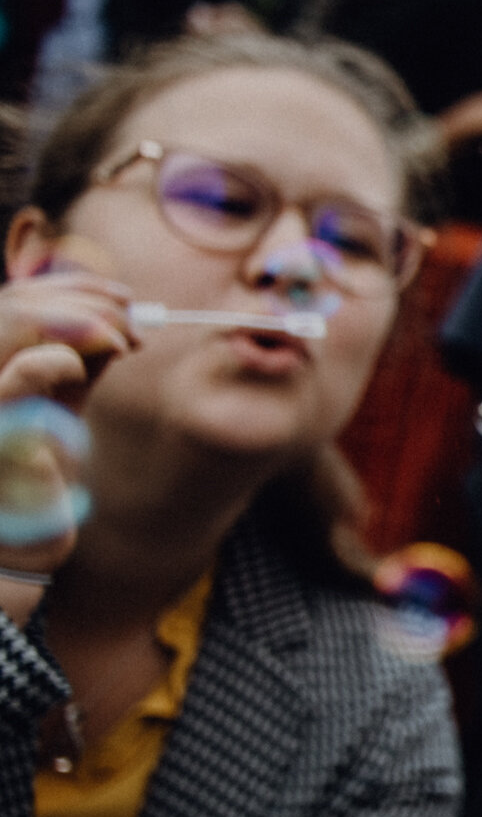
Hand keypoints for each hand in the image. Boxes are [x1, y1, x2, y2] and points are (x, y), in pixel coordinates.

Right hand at [0, 273, 137, 616]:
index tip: (126, 297)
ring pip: (12, 321)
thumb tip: (122, 317)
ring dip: (80, 320)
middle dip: (86, 302)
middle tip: (134, 324)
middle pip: (15, 302)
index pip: (17, 295)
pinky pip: (22, 373)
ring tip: (121, 344)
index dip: (72, 284)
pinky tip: (82, 369)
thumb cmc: (42, 463)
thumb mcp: (64, 397)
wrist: (23, 531)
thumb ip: (83, 356)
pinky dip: (58, 360)